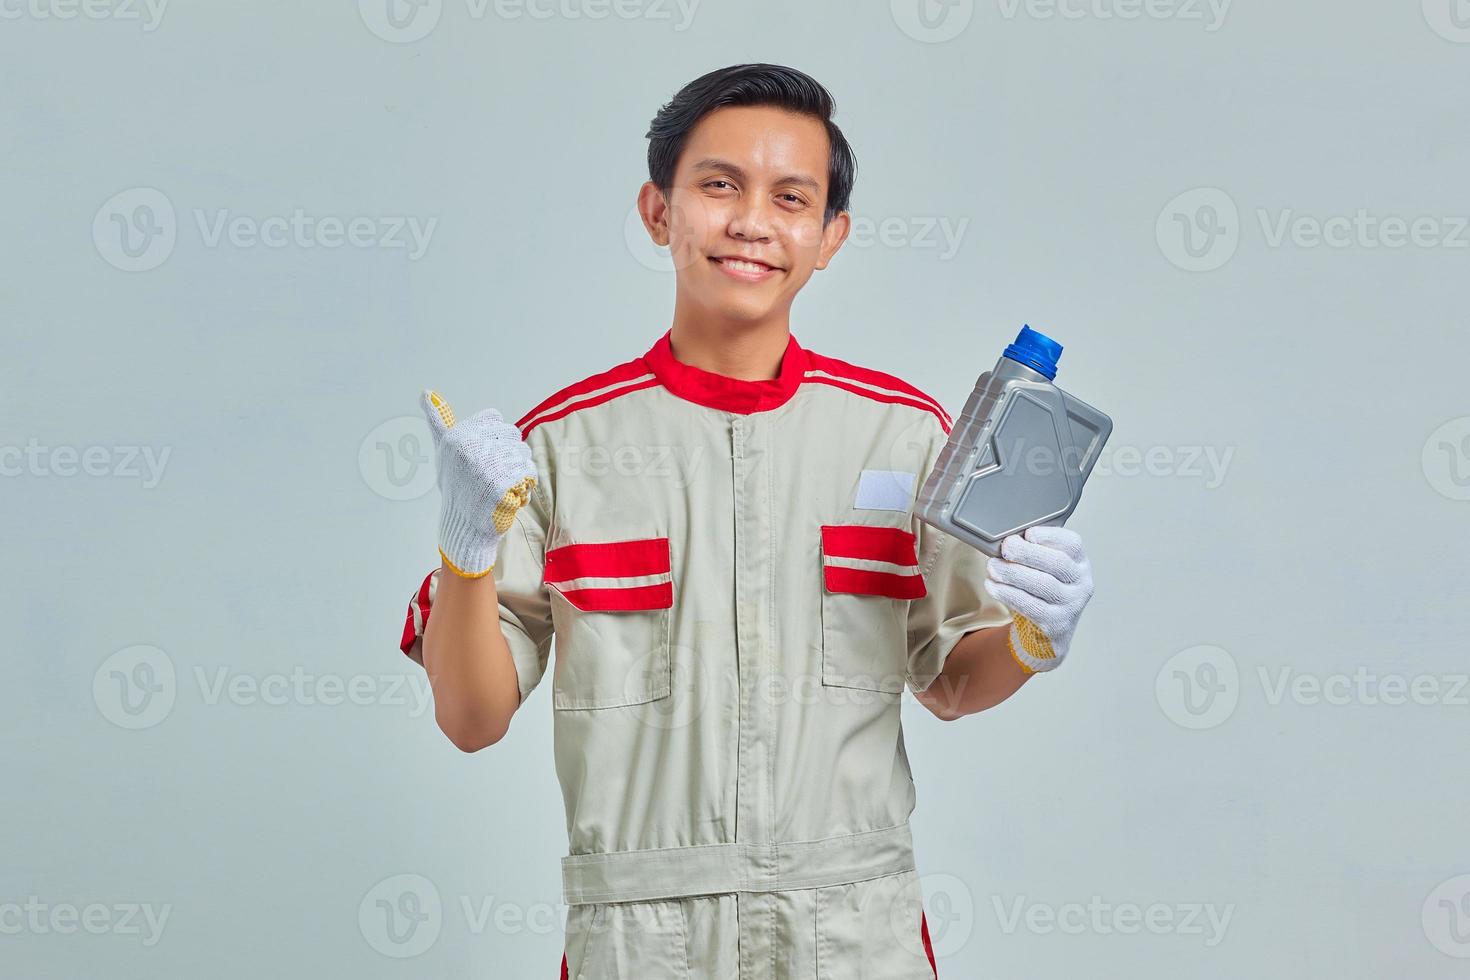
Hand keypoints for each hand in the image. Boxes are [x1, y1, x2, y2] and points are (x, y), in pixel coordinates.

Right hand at [420, 389, 537, 577]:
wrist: (464, 527)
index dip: (497, 439)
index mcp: (457, 436)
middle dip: (511, 455)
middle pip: (514, 435)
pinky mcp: (502, 484)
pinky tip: (510, 497)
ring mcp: (485, 466)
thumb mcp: (445, 450)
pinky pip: (529, 473)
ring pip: (524, 454)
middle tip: (493, 475)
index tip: (485, 456)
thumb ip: (438, 420)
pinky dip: (526, 487)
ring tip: (501, 487)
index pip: (496, 420)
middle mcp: (469, 447)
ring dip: (519, 472)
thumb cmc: (458, 487)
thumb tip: (425, 391)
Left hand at [982, 525, 1092, 673]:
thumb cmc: (1042, 588)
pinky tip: (993, 586)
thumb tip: (1006, 538)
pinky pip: (1031, 606)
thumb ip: (1032, 550)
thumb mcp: (1045, 566)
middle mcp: (1081, 582)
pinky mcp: (1057, 623)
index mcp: (1079, 562)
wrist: (1050, 629)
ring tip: (992, 567)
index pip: (1072, 544)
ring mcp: (1071, 605)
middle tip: (1005, 548)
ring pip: (1043, 585)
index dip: (1050, 536)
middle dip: (1028, 553)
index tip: (1028, 533)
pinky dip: (1009, 594)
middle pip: (1057, 563)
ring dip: (1013, 573)